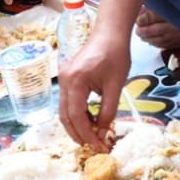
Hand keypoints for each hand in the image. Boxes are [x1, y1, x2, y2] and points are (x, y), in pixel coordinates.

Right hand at [58, 24, 129, 148]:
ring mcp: (63, 78)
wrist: (110, 33)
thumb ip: (109, 110)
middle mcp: (64, 80)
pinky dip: (77, 114)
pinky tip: (90, 120)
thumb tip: (103, 131)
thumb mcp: (116, 85)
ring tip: (92, 136)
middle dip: (78, 134)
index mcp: (75, 81)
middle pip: (65, 116)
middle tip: (92, 146)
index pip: (76, 116)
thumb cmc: (115, 55)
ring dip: (77, 125)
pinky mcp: (68, 77)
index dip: (86, 134)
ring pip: (65, 110)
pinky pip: (68, 101)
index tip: (97, 146)